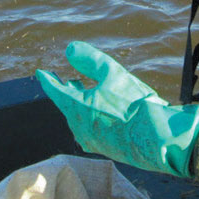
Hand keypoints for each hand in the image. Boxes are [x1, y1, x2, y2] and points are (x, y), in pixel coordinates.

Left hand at [36, 41, 198, 176]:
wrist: (157, 138)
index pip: (55, 90)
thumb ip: (90, 60)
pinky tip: (102, 112)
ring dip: (80, 104)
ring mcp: (91, 140)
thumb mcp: (113, 73)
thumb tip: (70, 49)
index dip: (48, 79)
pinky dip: (91, 116)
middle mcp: (79, 127)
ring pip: (79, 118)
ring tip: (84, 93)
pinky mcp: (104, 148)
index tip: (41, 73)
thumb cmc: (134, 104)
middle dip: (66, 91)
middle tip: (65, 80)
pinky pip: (91, 129)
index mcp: (76, 108)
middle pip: (67, 105)